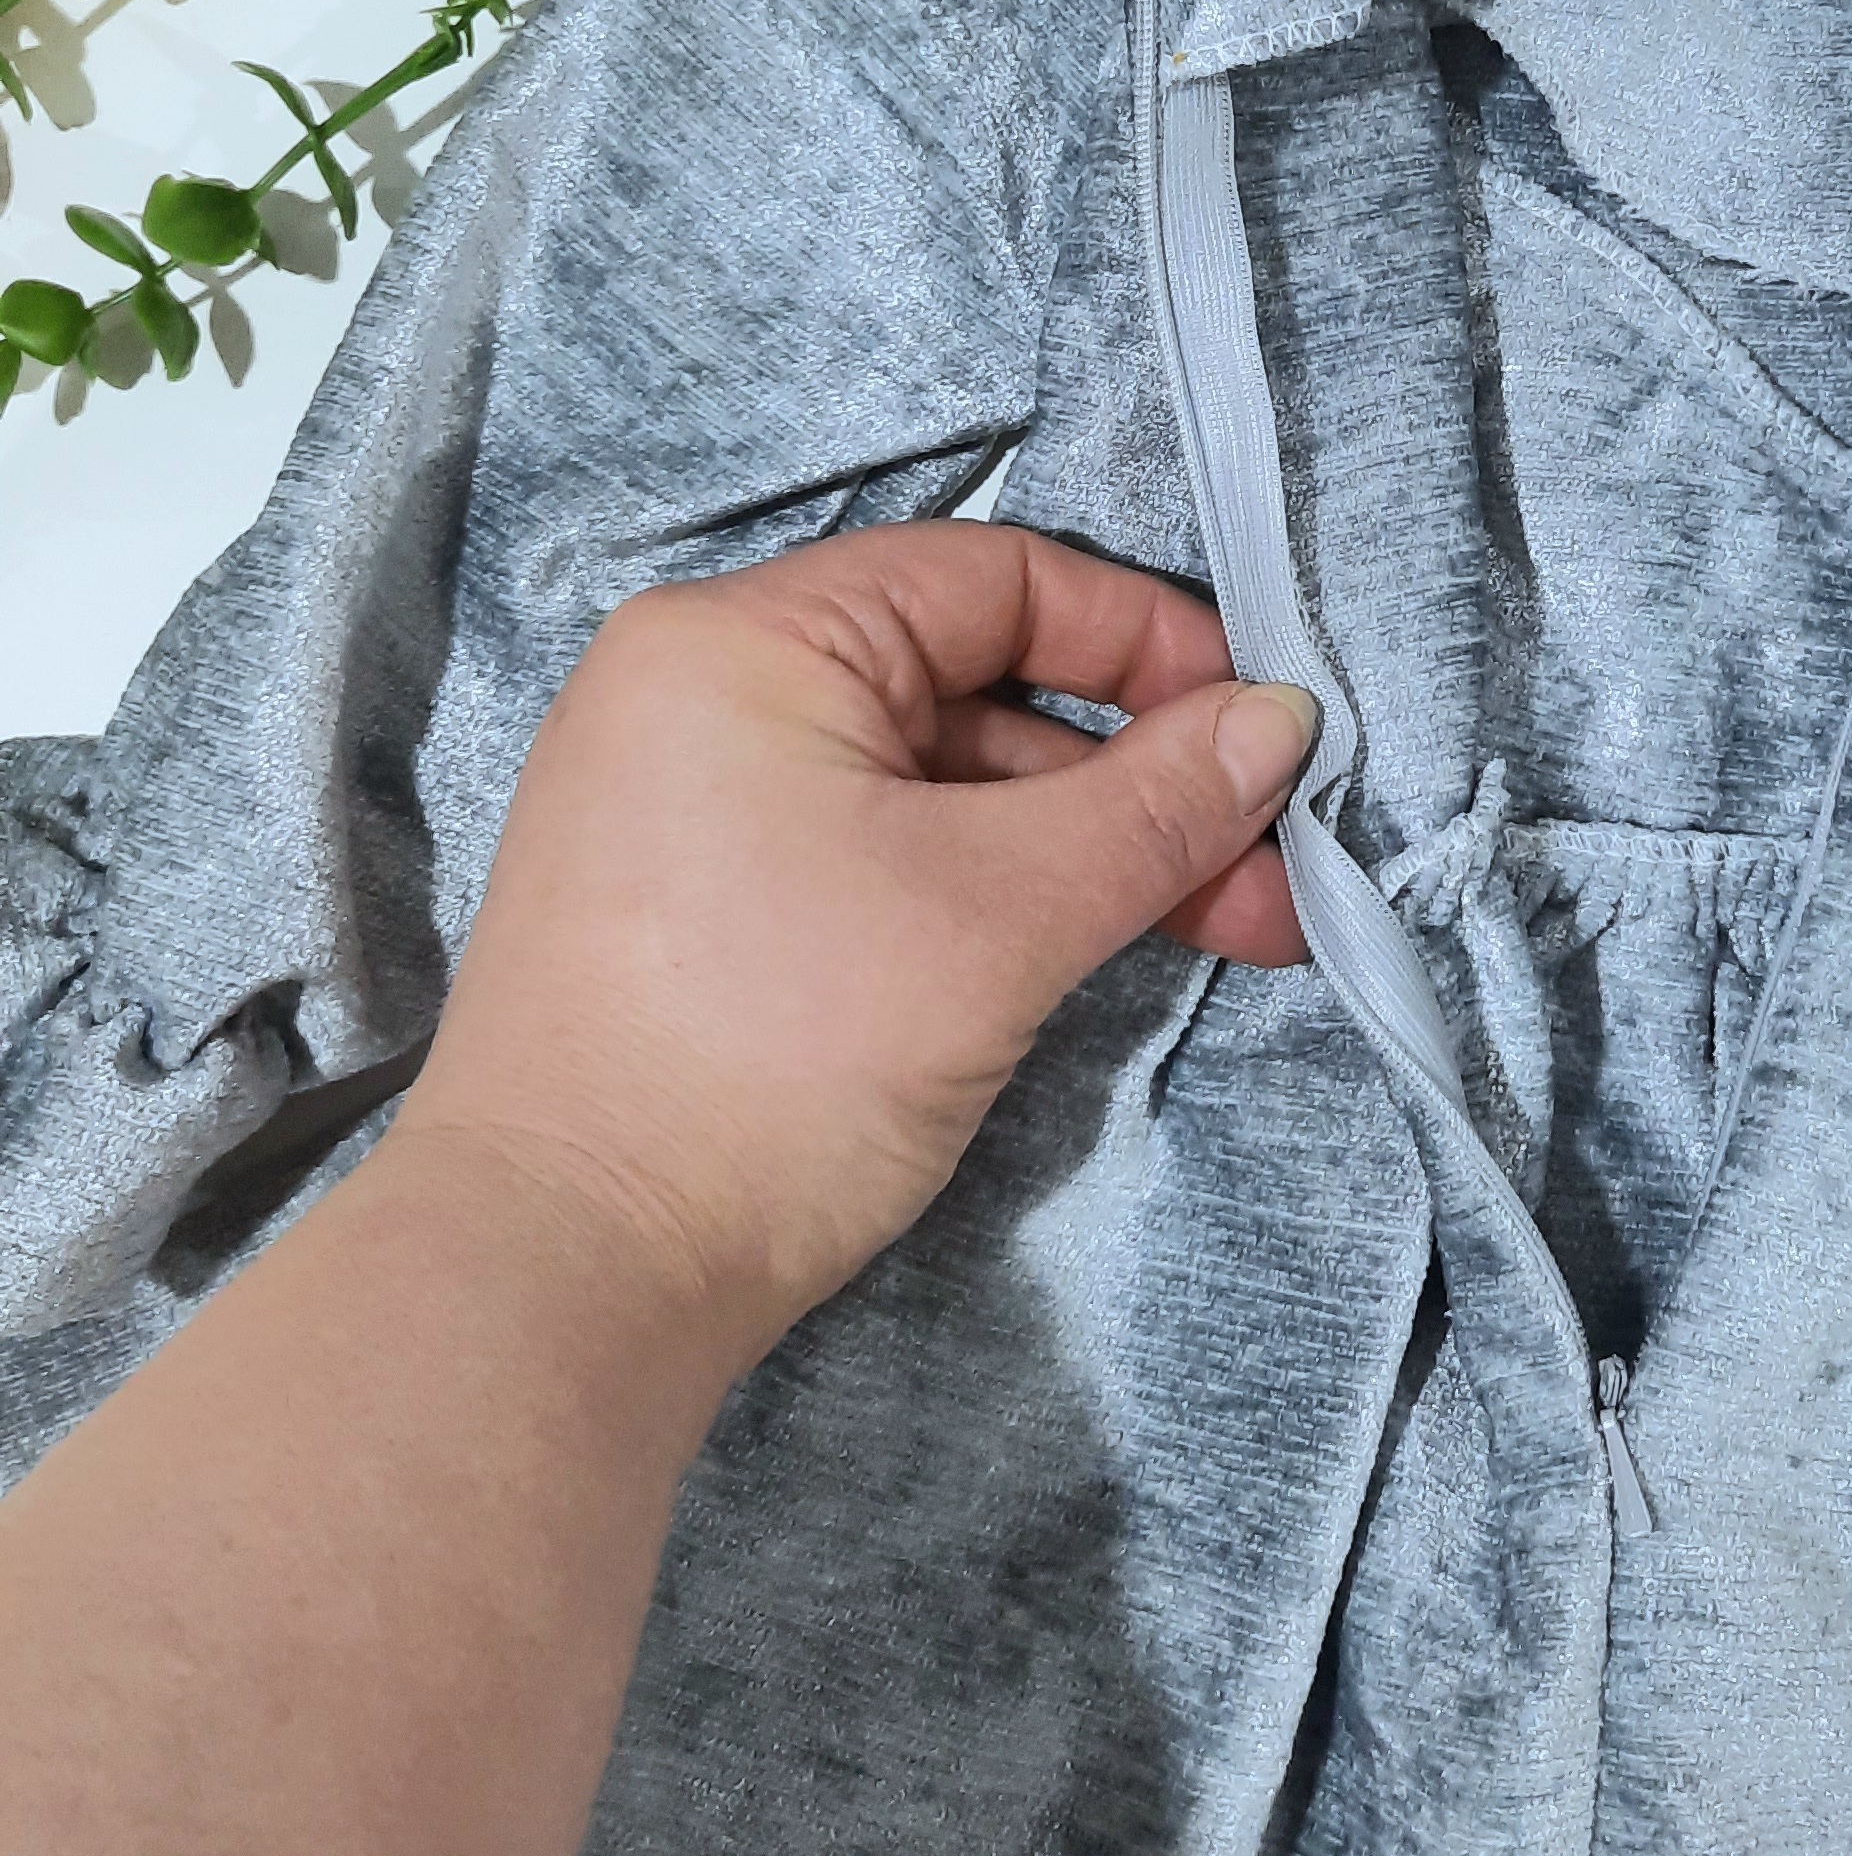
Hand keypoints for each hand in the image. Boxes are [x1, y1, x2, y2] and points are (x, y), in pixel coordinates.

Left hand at [409, 521, 1317, 1374]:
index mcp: (746, 641)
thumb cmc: (773, 1054)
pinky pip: (878, 858)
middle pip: (974, 687)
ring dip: (1082, 852)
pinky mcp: (699, 918)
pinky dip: (992, 896)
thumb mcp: (1000, 914)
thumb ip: (1155, 806)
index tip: (1265, 734)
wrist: (567, 1276)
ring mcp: (690, 811)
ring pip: (936, 788)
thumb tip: (1281, 719)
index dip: (1148, 644)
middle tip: (1267, 879)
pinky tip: (1091, 954)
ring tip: (1224, 936)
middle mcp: (703, 697)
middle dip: (1138, 781)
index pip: (994, 578)